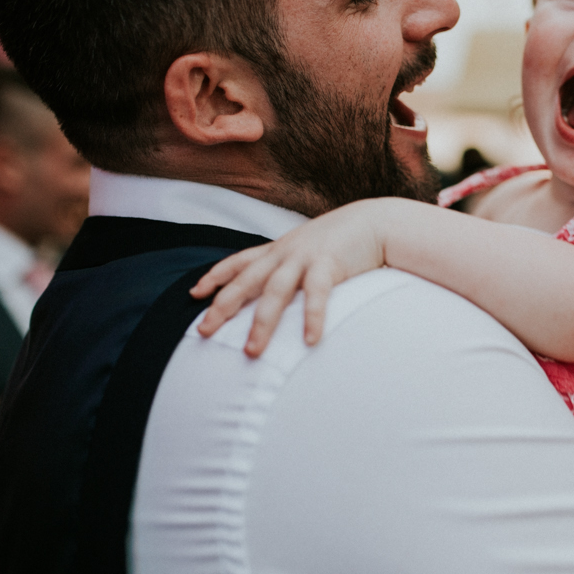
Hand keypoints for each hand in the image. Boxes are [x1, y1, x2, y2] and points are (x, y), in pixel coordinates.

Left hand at [190, 202, 388, 355]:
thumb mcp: (312, 248)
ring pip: (274, 292)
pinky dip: (312, 318)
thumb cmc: (347, 240)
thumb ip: (294, 264)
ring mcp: (306, 258)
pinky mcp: (330, 265)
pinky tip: (310, 341)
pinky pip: (317, 295)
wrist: (378, 221)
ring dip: (261, 323)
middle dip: (222, 307)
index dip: (216, 276)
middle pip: (246, 281)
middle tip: (203, 331)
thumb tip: (284, 287)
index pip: (240, 261)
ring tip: (252, 351)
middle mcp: (286, 252)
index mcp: (281, 249)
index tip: (196, 292)